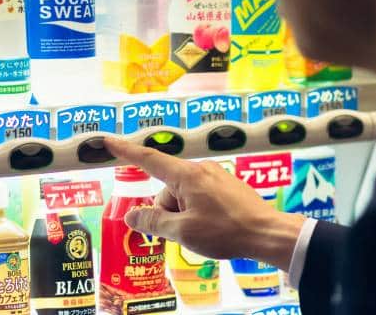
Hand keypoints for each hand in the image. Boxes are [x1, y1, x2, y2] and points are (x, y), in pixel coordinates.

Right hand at [104, 137, 304, 269]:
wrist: (268, 233)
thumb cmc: (226, 231)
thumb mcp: (183, 231)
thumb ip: (153, 222)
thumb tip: (131, 215)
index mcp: (186, 175)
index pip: (148, 159)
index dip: (125, 151)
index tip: (107, 140)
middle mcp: (200, 169)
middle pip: (166, 189)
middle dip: (166, 211)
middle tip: (183, 233)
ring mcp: (215, 176)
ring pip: (183, 196)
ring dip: (183, 215)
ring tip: (204, 234)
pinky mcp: (226, 186)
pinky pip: (199, 197)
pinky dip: (197, 213)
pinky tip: (213, 229)